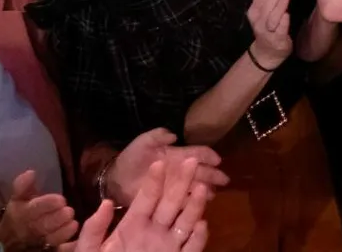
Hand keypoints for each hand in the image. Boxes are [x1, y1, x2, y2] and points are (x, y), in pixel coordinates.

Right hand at [0, 169, 76, 250]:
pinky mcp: (44, 250)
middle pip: (42, 226)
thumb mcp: (18, 199)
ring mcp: (36, 241)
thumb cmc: (18, 215)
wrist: (10, 241)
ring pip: (48, 239)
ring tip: (73, 222)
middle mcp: (28, 228)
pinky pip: (53, 248)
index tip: (61, 199)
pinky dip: (64, 242)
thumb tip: (30, 172)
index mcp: (21, 213)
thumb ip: (23, 186)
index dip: (47, 204)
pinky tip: (75, 233)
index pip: (33, 209)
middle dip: (57, 218)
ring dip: (62, 231)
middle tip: (69, 211)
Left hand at [79, 159, 208, 251]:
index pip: (146, 198)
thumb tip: (107, 203)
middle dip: (181, 183)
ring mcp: (167, 247)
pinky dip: (197, 238)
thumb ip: (94, 229)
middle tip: (191, 161)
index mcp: (131, 226)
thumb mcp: (88, 251)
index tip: (161, 161)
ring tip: (202, 187)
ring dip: (194, 205)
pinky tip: (202, 224)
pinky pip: (191, 248)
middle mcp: (153, 232)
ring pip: (185, 222)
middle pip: (170, 203)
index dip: (154, 181)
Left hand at [101, 129, 227, 206]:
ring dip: (204, 191)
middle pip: (201, 173)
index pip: (197, 153)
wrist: (117, 178)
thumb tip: (175, 134)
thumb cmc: (131, 158)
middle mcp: (179, 171)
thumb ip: (158, 135)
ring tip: (213, 194)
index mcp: (176, 155)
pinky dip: (191, 204)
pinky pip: (183, 202)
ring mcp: (174, 186)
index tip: (218, 159)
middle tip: (224, 180)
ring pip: (195, 189)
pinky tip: (198, 207)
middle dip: (214, 175)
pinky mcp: (168, 200)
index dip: (208, 155)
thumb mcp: (143, 141)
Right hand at [245, 0, 292, 68]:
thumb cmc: (266, 27)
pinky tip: (287, 14)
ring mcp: (268, 32)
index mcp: (254, 12)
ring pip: (272, 18)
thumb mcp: (260, 10)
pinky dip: (283, 23)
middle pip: (265, 6)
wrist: (267, 53)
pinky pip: (280, 31)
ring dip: (279, 6)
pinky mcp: (278, 41)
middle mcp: (259, 22)